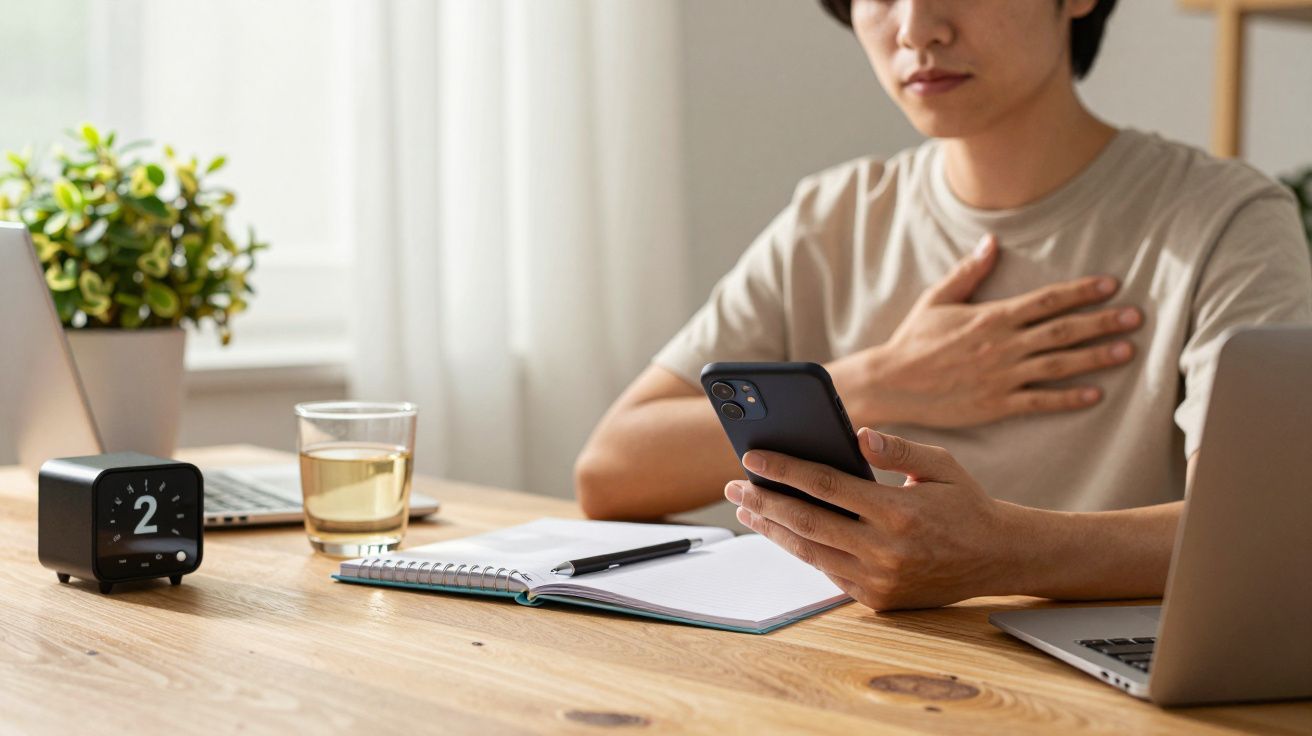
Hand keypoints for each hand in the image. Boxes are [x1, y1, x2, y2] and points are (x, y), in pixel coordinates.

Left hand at [724, 427, 1034, 610]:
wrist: (998, 558)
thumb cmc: (965, 503)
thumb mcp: (940, 464)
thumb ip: (897, 448)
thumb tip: (856, 433)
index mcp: (898, 511)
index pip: (825, 485)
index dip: (783, 470)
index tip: (752, 457)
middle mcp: (885, 550)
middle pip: (806, 522)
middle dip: (763, 501)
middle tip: (734, 486)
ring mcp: (879, 580)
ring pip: (810, 551)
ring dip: (772, 529)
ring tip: (748, 509)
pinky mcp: (877, 600)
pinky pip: (828, 572)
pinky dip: (801, 550)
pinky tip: (781, 531)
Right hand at [827, 234, 1141, 427]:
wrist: (892, 383)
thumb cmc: (914, 340)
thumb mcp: (937, 298)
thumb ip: (969, 271)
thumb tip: (992, 242)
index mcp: (992, 317)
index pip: (1046, 300)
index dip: (1081, 291)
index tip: (1111, 285)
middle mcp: (1003, 344)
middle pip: (1063, 330)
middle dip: (1102, 322)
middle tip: (1136, 317)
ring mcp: (1002, 375)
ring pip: (1059, 364)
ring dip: (1096, 357)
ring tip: (1128, 350)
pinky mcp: (997, 403)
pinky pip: (1041, 400)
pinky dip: (1069, 397)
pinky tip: (1096, 393)